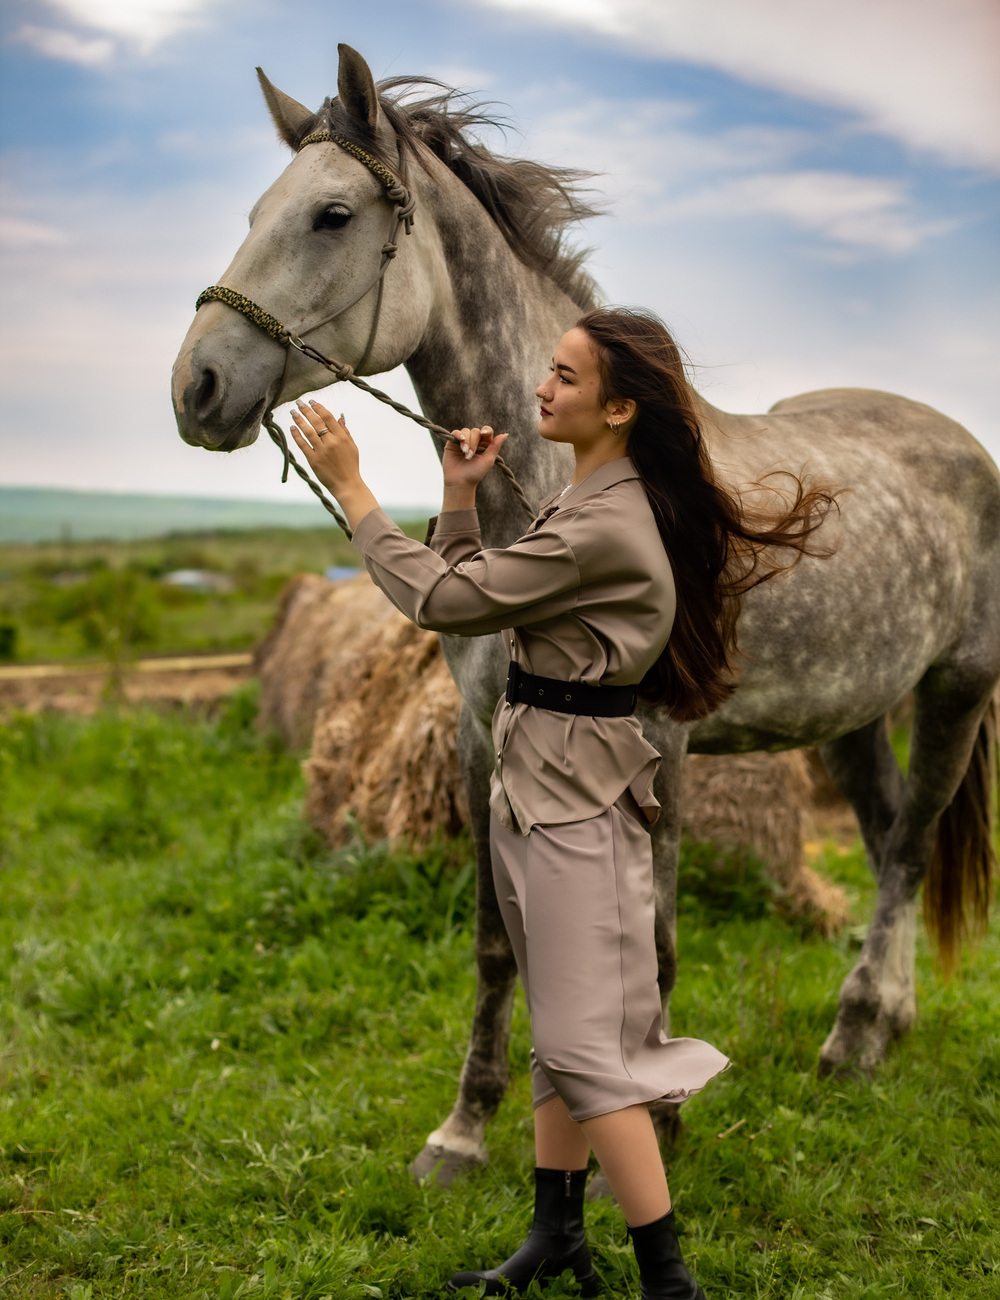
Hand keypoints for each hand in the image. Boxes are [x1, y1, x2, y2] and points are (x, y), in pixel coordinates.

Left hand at [288, 399, 377, 529]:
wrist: (347, 485)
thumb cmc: (351, 466)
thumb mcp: (352, 447)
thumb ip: (345, 431)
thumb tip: (339, 417)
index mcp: (342, 437)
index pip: (328, 417)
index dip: (318, 408)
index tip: (312, 402)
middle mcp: (331, 442)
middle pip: (316, 422)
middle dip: (306, 410)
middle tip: (299, 402)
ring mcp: (322, 451)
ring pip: (308, 431)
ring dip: (299, 420)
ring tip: (293, 412)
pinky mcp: (314, 460)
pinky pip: (303, 445)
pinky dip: (297, 435)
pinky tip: (292, 428)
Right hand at [442, 426, 508, 489]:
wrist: (459, 482)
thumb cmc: (475, 473)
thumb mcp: (488, 460)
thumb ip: (495, 446)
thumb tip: (505, 434)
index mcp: (485, 444)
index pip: (487, 431)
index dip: (486, 430)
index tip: (484, 433)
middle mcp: (474, 441)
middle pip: (476, 431)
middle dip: (473, 443)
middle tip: (470, 456)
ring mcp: (463, 441)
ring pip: (466, 431)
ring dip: (466, 441)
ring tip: (465, 453)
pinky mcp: (452, 442)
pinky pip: (455, 432)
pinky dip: (457, 434)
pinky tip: (460, 440)